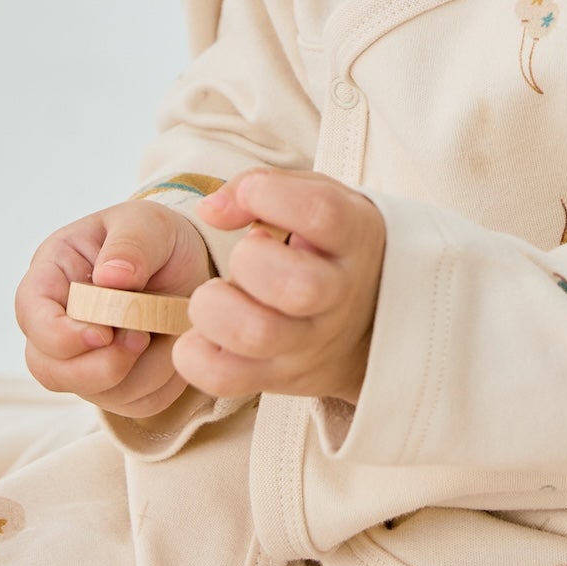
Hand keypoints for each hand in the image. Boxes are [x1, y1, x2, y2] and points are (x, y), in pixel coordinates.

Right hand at [16, 198, 213, 419]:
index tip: (104, 333)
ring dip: (142, 371)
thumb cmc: (156, 238)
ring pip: (97, 393)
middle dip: (99, 367)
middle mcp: (57, 323)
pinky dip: (163, 382)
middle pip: (50, 370)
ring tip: (168, 329)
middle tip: (142, 337)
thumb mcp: (146, 223)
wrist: (188, 265)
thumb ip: (130, 245)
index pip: (31, 315)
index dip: (60, 336)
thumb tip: (110, 277)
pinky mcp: (115, 385)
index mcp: (51, 275)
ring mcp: (82, 359)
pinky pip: (135, 403)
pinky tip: (173, 345)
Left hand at [176, 171, 385, 409]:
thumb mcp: (315, 198)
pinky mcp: (278, 377)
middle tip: (244, 254)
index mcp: (352, 238)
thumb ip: (263, 187)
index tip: (252, 195)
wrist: (370, 322)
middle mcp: (338, 296)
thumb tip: (210, 210)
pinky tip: (201, 333)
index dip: (273, 197)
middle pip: (296, 286)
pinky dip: (196, 355)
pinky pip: (226, 378)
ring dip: (215, 309)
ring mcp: (310, 344)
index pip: (322, 214)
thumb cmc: (326, 247)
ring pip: (257, 334)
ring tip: (216, 296)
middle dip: (249, 262)